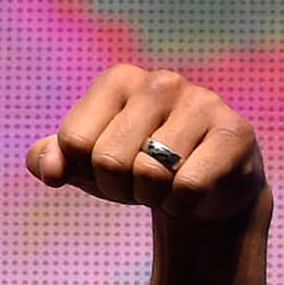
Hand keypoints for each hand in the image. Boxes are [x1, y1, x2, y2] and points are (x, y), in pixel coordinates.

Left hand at [26, 65, 264, 221]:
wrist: (205, 190)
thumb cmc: (133, 168)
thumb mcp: (82, 164)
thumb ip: (47, 160)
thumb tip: (50, 170)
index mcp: (118, 79)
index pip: (73, 141)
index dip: (83, 171)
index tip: (105, 169)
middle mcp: (161, 81)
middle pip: (108, 160)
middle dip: (117, 187)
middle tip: (137, 183)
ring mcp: (203, 101)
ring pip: (150, 174)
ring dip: (151, 196)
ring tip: (165, 184)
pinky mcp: (235, 132)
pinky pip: (189, 187)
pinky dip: (182, 205)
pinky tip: (192, 192)